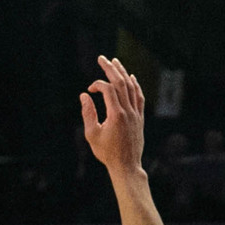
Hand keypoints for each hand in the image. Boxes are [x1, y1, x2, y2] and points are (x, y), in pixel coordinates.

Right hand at [80, 55, 145, 176]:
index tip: (89, 90)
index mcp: (116, 115)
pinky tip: (131, 78)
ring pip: (132, 88)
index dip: (97, 85)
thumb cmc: (106, 152)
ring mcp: (137, 115)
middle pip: (121, 84)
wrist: (127, 166)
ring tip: (115, 62)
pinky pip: (139, 98)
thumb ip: (88, 113)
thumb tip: (84, 95)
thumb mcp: (91, 133)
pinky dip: (135, 86)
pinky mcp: (140, 119)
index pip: (108, 89)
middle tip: (102, 58)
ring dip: (123, 73)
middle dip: (111, 69)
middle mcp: (129, 112)